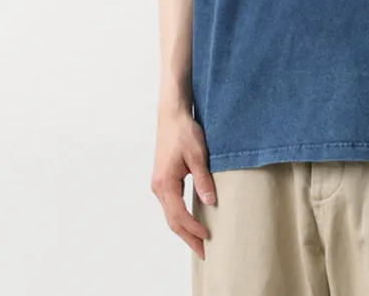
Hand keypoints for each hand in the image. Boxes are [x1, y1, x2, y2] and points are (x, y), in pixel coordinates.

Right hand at [150, 103, 216, 259]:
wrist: (171, 116)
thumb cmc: (184, 132)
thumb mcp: (197, 155)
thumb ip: (203, 179)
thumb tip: (210, 202)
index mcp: (165, 184)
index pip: (179, 215)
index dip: (193, 229)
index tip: (208, 238)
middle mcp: (158, 187)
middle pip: (172, 220)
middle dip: (188, 237)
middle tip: (204, 252)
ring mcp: (159, 184)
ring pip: (170, 214)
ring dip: (184, 229)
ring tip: (199, 241)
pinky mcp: (163, 180)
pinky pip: (171, 205)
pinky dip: (180, 217)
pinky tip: (191, 221)